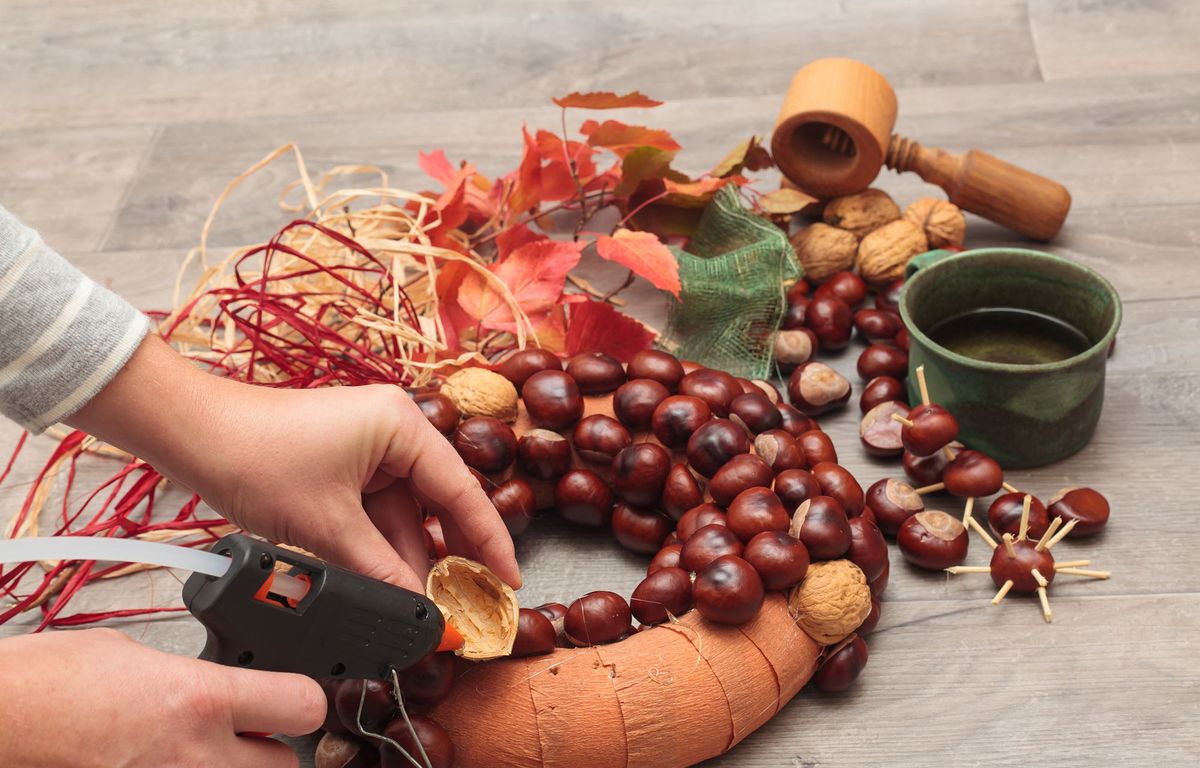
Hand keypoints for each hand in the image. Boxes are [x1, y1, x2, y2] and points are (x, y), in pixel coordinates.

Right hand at [0, 628, 324, 766]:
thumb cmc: (46, 684)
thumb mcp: (134, 656)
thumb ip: (192, 676)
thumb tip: (214, 688)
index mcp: (200, 698)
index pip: (304, 705)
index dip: (308, 700)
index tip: (298, 697)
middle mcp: (196, 755)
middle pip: (283, 765)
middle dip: (271, 750)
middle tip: (246, 735)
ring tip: (198, 753)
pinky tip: (164, 765)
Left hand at [67, 335, 519, 592]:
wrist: (190, 433)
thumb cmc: (256, 457)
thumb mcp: (326, 525)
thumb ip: (379, 570)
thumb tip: (418, 610)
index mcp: (402, 426)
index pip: (461, 490)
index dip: (488, 541)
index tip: (508, 579)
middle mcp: (394, 429)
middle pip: (439, 500)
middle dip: (450, 553)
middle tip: (471, 599)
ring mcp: (368, 446)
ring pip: (405, 512)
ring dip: (409, 556)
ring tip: (423, 604)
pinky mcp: (344, 463)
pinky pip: (376, 510)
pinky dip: (381, 545)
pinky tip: (389, 582)